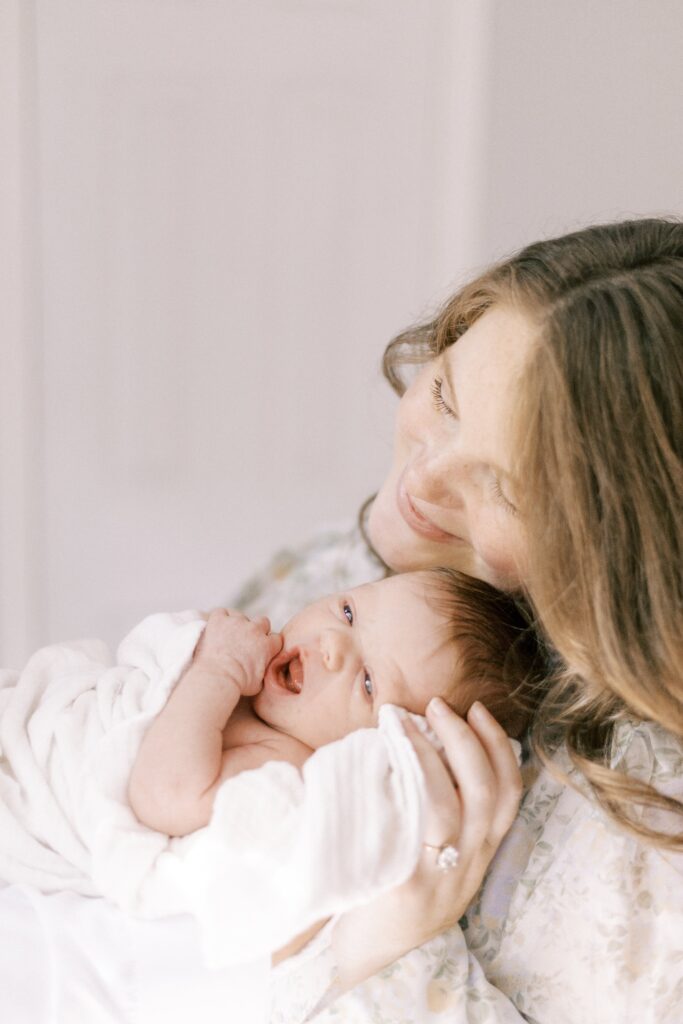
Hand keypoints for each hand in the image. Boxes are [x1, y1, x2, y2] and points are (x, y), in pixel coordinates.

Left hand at [194, 609, 282, 696]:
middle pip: (263, 621)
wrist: (218, 678)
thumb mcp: (259, 683)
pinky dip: (220, 618)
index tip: (262, 649)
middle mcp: (255, 630)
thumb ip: (264, 671)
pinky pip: (222, 612)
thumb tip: (264, 672)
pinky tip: (217, 627)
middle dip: (257, 629)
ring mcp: (237, 622)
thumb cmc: (238, 685)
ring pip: (241, 616)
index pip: (276, 638)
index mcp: (267, 645)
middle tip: (246, 641)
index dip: (269, 643)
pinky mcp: (220, 619)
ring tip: (228, 636)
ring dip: (237, 624)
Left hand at [331, 698, 521, 989]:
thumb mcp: (432, 861)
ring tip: (408, 722)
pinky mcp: (405, 885)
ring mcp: (439, 878)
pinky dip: (408, 782)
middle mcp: (467, 866)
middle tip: (438, 706)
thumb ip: (437, 815)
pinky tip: (388, 757)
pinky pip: (415, 824)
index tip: (478, 711)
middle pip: (485, 792)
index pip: (508, 794)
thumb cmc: (388, 896)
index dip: (499, 747)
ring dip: (432, 752)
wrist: (361, 963)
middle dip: (466, 739)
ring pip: (452, 803)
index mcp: (478, 856)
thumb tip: (425, 748)